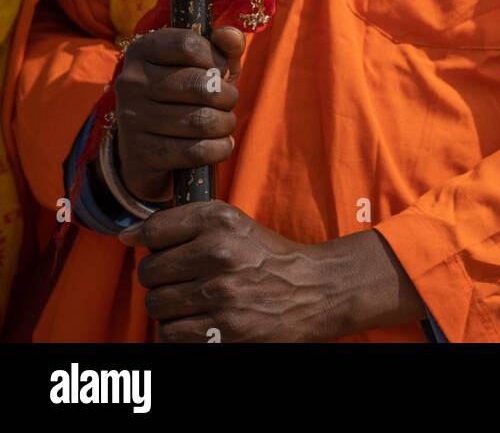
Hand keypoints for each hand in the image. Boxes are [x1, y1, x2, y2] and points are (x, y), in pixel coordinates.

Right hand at [111, 27, 244, 201]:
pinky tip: (219, 144)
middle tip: (228, 102)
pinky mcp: (140, 154)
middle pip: (201, 85)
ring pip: (201, 120)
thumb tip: (231, 36)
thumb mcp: (204, 66)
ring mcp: (132, 118)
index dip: (216, 58)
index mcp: (142, 49)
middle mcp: (131, 81)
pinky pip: (195, 151)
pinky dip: (219, 149)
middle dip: (228, 96)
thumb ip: (222, 46)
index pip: (188, 44)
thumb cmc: (183, 96)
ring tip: (224, 123)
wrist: (147, 150)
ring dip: (225, 124)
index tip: (222, 71)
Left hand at [120, 201, 426, 341]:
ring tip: (188, 301)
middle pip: (150, 271)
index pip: (154, 229)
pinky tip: (197, 321)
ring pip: (156, 306)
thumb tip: (127, 234)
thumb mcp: (232, 223)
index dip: (143, 238)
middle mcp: (218, 253)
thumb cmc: (267, 256)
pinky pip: (172, 336)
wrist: (314, 290)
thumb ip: (184, 222)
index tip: (140, 243)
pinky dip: (178, 332)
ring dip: (167, 307)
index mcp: (219, 220)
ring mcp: (221, 295)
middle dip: (158, 277)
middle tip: (178, 278)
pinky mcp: (226, 332)